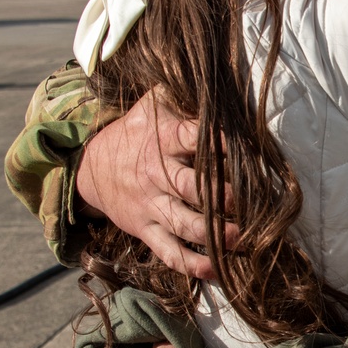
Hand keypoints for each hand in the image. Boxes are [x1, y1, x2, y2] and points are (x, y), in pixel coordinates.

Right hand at [77, 89, 238, 278]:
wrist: (90, 166)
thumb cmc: (135, 131)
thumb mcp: (152, 104)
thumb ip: (183, 92)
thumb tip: (215, 75)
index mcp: (164, 139)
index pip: (196, 138)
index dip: (224, 143)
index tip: (252, 151)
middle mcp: (157, 174)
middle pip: (194, 188)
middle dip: (226, 198)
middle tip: (256, 205)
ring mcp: (150, 205)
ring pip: (185, 224)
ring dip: (217, 236)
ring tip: (246, 241)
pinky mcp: (145, 230)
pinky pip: (168, 252)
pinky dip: (192, 265)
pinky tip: (217, 272)